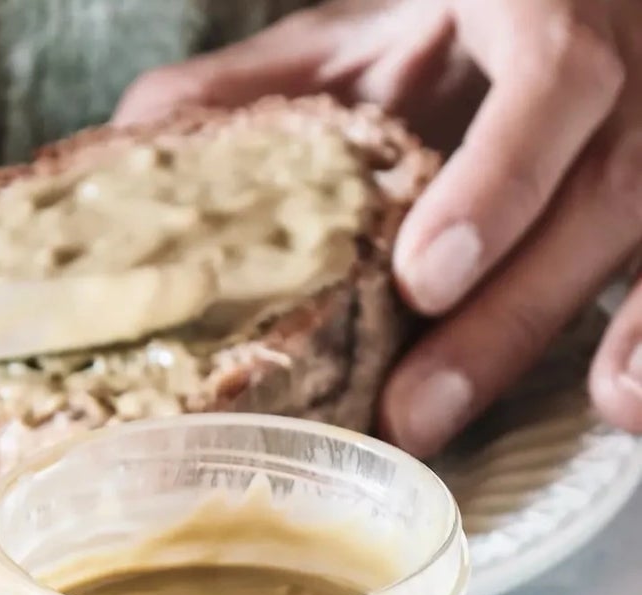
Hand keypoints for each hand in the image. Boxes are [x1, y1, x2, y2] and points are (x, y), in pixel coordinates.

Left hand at [116, 0, 641, 457]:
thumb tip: (138, 143)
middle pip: (601, 196)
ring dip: (618, 337)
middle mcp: (634, 64)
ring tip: (566, 418)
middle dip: (507, 319)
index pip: (555, 80)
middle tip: (415, 417)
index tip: (425, 276)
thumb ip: (268, 82)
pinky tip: (625, 406)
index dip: (497, 182)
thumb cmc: (461, 8)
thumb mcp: (366, 26)